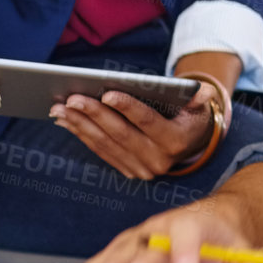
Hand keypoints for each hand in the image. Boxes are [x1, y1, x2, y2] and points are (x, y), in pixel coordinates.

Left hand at [50, 81, 225, 180]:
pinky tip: (67, 121)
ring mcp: (141, 169)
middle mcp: (157, 160)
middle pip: (119, 133)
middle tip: (72, 98)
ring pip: (105, 144)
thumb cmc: (192, 116)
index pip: (147, 121)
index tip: (106, 93)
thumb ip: (202, 97)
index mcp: (175, 141)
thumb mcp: (201, 106)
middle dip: (93, 114)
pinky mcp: (128, 171)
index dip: (127, 107)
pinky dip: (82, 135)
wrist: (192, 145)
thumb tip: (202, 91)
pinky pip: (101, 152)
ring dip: (80, 125)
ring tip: (60, 108)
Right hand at [67, 190, 262, 262]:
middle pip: (151, 243)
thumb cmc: (223, 242)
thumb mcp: (241, 256)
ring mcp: (145, 237)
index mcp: (197, 223)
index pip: (190, 232)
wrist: (211, 223)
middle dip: (139, 262)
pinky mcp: (130, 251)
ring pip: (125, 249)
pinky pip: (110, 258)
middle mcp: (165, 226)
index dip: (186, 253)